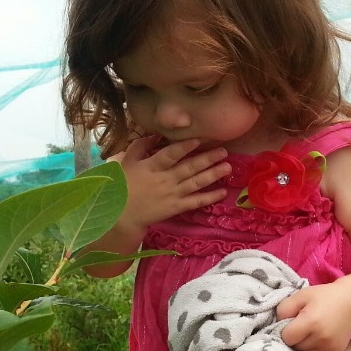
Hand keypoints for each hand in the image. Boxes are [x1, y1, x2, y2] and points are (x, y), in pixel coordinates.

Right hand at [117, 136, 231, 230]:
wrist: (122, 214)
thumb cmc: (124, 185)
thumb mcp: (128, 161)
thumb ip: (142, 146)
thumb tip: (157, 135)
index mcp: (152, 166)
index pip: (171, 155)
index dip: (185, 147)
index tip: (199, 139)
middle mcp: (165, 180)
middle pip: (189, 168)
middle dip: (208, 159)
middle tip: (224, 151)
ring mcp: (172, 194)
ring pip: (196, 183)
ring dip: (213, 175)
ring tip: (227, 167)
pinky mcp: (176, 207)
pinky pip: (195, 202)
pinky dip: (209, 198)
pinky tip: (222, 192)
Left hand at [277, 284, 350, 350]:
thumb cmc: (324, 297)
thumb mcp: (302, 295)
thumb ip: (284, 309)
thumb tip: (275, 325)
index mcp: (311, 322)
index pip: (286, 337)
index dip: (286, 330)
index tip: (291, 323)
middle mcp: (320, 338)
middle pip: (295, 346)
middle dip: (294, 338)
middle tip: (302, 325)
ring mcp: (328, 348)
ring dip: (303, 344)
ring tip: (311, 331)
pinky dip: (313, 348)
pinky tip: (318, 336)